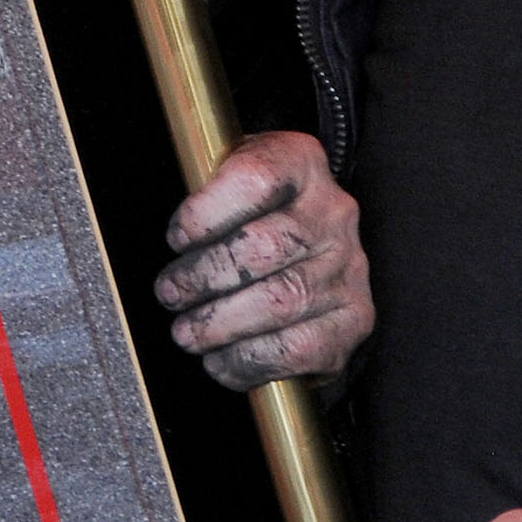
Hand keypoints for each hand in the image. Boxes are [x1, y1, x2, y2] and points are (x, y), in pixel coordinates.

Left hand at [153, 130, 371, 387]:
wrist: (309, 241)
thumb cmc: (251, 208)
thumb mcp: (226, 174)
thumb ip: (200, 189)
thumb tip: (167, 239)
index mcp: (300, 161)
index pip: (255, 178)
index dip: (206, 212)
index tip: (176, 238)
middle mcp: (333, 213)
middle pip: (265, 246)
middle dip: (204, 278)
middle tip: (170, 294)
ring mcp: (348, 268)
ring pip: (281, 301)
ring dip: (221, 324)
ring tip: (187, 332)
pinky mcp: (354, 319)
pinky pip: (299, 348)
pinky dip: (250, 360)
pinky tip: (221, 360)